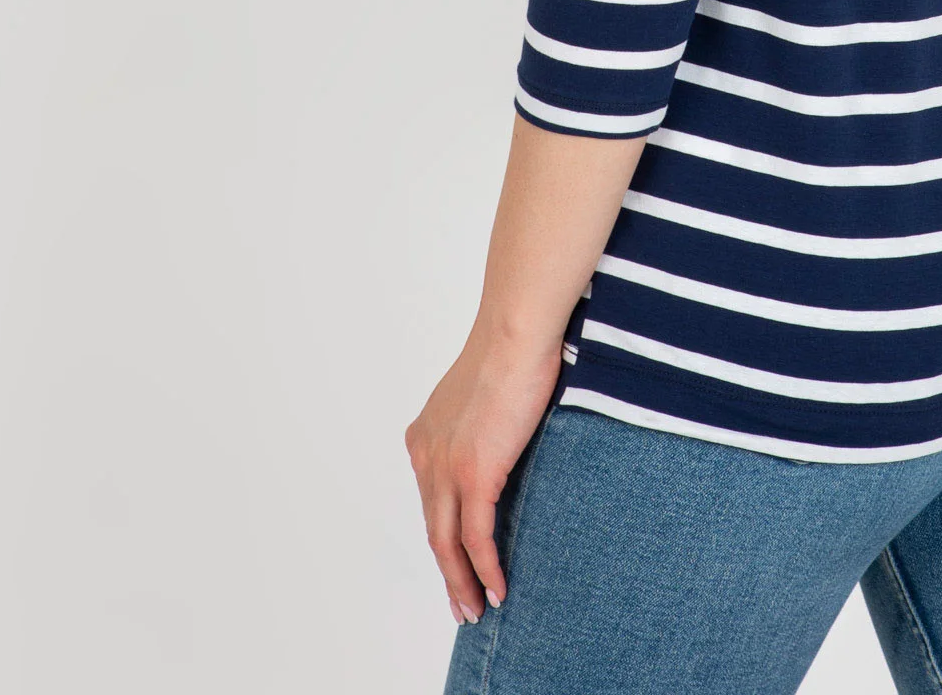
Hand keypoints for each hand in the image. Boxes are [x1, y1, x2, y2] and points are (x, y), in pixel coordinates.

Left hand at [405, 327, 561, 625]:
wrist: (516, 333)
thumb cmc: (511, 351)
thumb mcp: (482, 397)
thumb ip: (478, 428)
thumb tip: (501, 446)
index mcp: (425, 436)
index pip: (431, 503)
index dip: (443, 541)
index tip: (456, 566)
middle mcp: (426, 455)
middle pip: (433, 531)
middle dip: (448, 575)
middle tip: (463, 607)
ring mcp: (447, 466)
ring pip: (448, 543)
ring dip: (463, 583)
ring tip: (480, 609)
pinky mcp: (474, 473)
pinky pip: (476, 536)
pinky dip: (486, 568)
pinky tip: (498, 589)